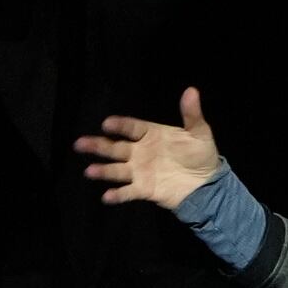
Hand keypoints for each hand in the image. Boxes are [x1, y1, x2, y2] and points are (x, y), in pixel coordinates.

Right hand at [73, 86, 223, 208]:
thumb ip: (191, 114)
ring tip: (89, 171)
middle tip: (80, 143)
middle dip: (98, 145)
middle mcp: (140, 151)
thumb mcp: (199, 132)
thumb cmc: (201, 154)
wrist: (207, 184)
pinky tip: (106, 196)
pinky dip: (118, 195)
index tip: (107, 124)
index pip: (131, 127)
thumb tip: (191, 91)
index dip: (119, 126)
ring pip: (117, 170)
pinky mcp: (144, 189)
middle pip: (115, 147)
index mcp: (151, 134)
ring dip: (103, 170)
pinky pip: (128, 191)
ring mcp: (140, 171)